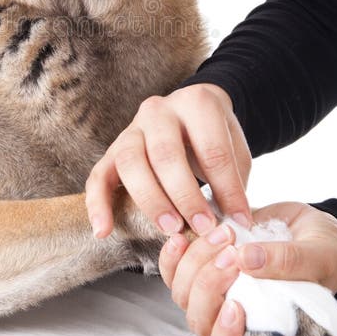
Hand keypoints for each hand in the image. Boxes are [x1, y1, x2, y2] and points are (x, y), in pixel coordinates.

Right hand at [85, 84, 251, 238]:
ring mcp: (132, 128)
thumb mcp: (234, 152)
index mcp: (197, 104)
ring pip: (130, 162)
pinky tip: (103, 231)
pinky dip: (98, 205)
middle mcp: (159, 110)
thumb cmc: (214, 139)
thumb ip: (232, 183)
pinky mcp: (112, 149)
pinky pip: (98, 175)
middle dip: (185, 196)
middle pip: (165, 154)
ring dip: (150, 200)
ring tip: (169, 229)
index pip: (212, 151)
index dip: (227, 190)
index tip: (239, 221)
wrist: (190, 115)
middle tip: (202, 227)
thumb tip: (233, 224)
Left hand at [158, 201, 336, 335]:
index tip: (236, 307)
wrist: (313, 231)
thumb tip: (247, 259)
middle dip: (210, 286)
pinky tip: (183, 236)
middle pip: (202, 323)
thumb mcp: (320, 257)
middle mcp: (236, 325)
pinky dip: (174, 256)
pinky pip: (174, 272)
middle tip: (233, 251)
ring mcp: (216, 299)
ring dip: (196, 264)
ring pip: (184, 296)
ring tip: (223, 234)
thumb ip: (289, 262)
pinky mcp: (202, 272)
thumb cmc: (325, 256)